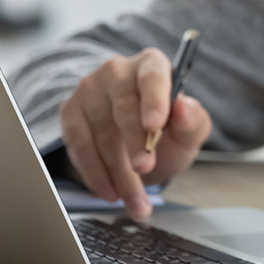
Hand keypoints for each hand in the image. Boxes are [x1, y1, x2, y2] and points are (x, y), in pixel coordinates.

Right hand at [58, 49, 211, 218]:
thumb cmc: (168, 131)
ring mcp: (89, 90)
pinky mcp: (70, 113)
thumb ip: (193, 120)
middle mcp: (118, 71)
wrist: (137, 146)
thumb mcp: (189, 130)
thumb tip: (184, 106)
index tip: (155, 126)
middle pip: (124, 107)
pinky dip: (95, 173)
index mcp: (152, 65)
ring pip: (102, 133)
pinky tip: (110, 191)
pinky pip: (79, 146)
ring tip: (134, 198)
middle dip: (136, 143)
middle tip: (145, 169)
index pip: (152, 76)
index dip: (153, 100)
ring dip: (117, 171)